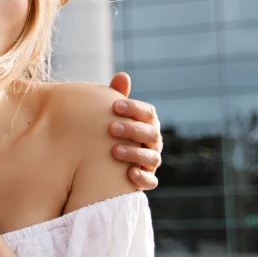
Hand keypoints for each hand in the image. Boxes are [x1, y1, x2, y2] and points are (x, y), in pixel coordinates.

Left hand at [108, 73, 161, 190]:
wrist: (105, 161)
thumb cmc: (110, 131)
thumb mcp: (112, 114)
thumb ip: (117, 96)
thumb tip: (122, 75)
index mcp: (146, 123)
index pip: (148, 113)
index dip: (135, 109)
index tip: (116, 106)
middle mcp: (153, 142)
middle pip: (152, 134)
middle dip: (133, 130)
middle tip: (111, 128)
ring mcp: (151, 161)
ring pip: (152, 157)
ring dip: (134, 153)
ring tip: (114, 151)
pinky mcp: (147, 179)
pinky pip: (151, 181)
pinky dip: (143, 177)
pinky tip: (129, 173)